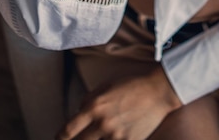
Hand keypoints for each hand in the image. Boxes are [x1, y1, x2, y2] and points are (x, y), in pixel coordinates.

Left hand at [56, 66, 180, 139]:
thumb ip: (89, 100)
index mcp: (94, 106)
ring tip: (98, 135)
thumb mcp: (106, 86)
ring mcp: (116, 135)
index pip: (67, 131)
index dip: (60, 139)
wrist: (158, 91)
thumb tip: (77, 114)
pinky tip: (112, 137)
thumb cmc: (131, 85)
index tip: (59, 139)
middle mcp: (103, 123)